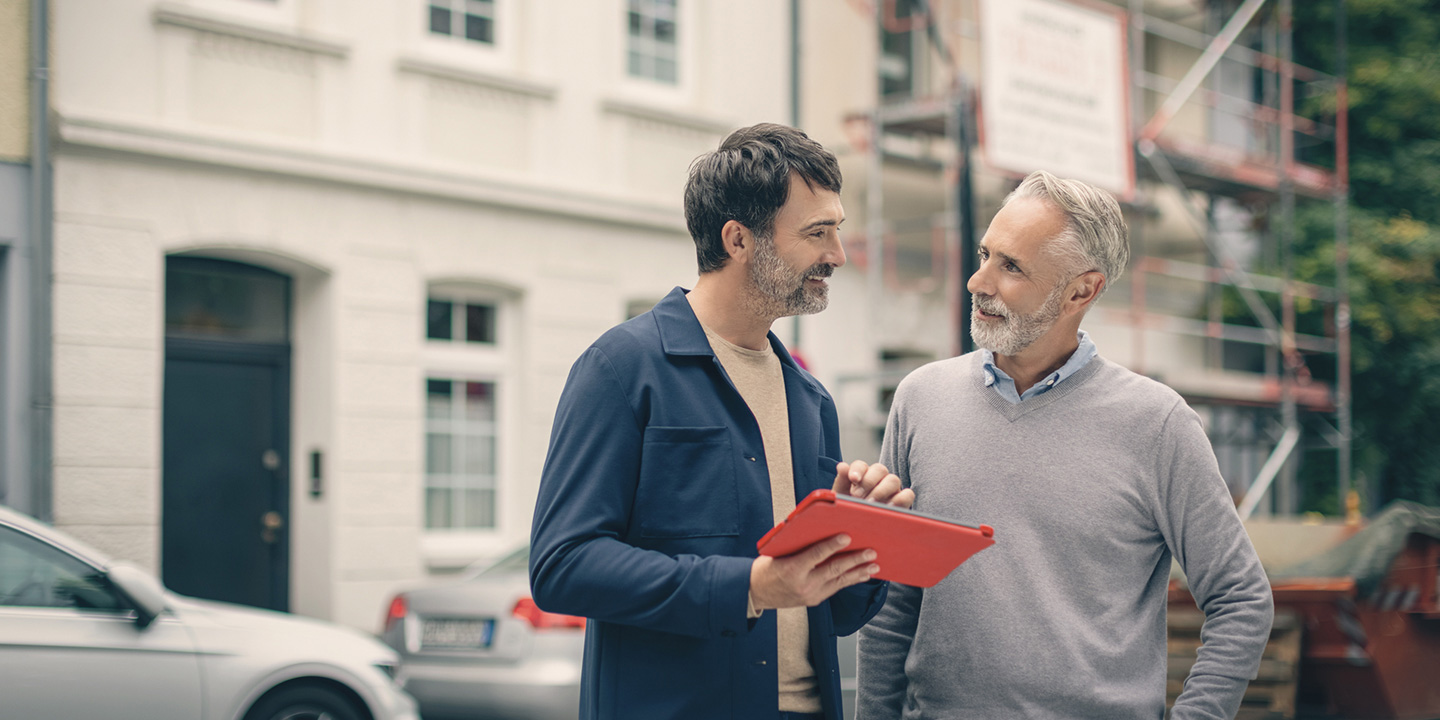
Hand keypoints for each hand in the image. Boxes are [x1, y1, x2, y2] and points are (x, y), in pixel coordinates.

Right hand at [750, 534, 878, 610]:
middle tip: (870, 552)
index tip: (847, 536)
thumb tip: (822, 531)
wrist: (755, 593)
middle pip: (834, 570)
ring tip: (874, 566)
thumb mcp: (778, 552)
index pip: (816, 555)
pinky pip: (836, 588)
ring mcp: (810, 595)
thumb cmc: (766, 568)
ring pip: (839, 582)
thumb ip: (799, 545)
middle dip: (855, 560)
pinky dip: (850, 580)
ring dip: (858, 573)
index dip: (832, 545)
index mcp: (791, 569)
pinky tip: (861, 575)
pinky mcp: (815, 600)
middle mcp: (803, 584)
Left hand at [833, 460, 913, 508]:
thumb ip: (841, 482)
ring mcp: (892, 490)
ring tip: (871, 504)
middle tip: (857, 496)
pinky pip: (907, 495)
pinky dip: (900, 500)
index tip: (853, 479)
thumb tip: (842, 466)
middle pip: (879, 469)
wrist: (857, 531)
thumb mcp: (841, 498)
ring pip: (893, 480)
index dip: (857, 470)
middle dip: (868, 481)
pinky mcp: (902, 502)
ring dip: (881, 491)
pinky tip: (887, 509)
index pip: (861, 465)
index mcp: (861, 476)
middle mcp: (878, 479)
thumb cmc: (848, 513)